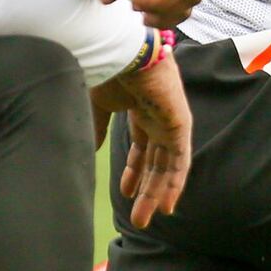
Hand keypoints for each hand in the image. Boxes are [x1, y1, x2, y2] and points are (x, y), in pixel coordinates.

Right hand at [90, 53, 191, 228]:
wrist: (122, 51)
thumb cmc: (109, 68)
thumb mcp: (99, 104)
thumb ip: (97, 128)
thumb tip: (90, 151)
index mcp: (139, 107)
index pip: (142, 147)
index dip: (135, 171)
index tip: (126, 194)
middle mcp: (157, 116)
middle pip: (154, 160)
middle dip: (145, 189)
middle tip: (137, 217)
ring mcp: (170, 120)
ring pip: (166, 165)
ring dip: (157, 193)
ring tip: (145, 219)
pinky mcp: (180, 124)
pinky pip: (180, 160)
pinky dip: (175, 183)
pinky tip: (166, 205)